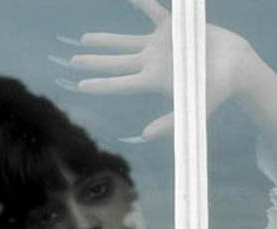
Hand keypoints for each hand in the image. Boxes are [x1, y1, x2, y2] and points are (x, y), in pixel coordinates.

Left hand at [66, 0, 259, 140]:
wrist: (236, 67)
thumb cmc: (215, 90)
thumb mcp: (194, 108)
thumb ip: (170, 123)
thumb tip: (144, 135)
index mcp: (153, 80)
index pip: (120, 83)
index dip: (100, 84)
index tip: (79, 86)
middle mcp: (151, 62)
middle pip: (116, 62)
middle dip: (94, 62)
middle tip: (72, 62)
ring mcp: (159, 44)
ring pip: (126, 40)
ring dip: (105, 39)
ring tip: (85, 39)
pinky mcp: (173, 27)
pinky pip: (153, 11)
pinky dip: (142, 3)